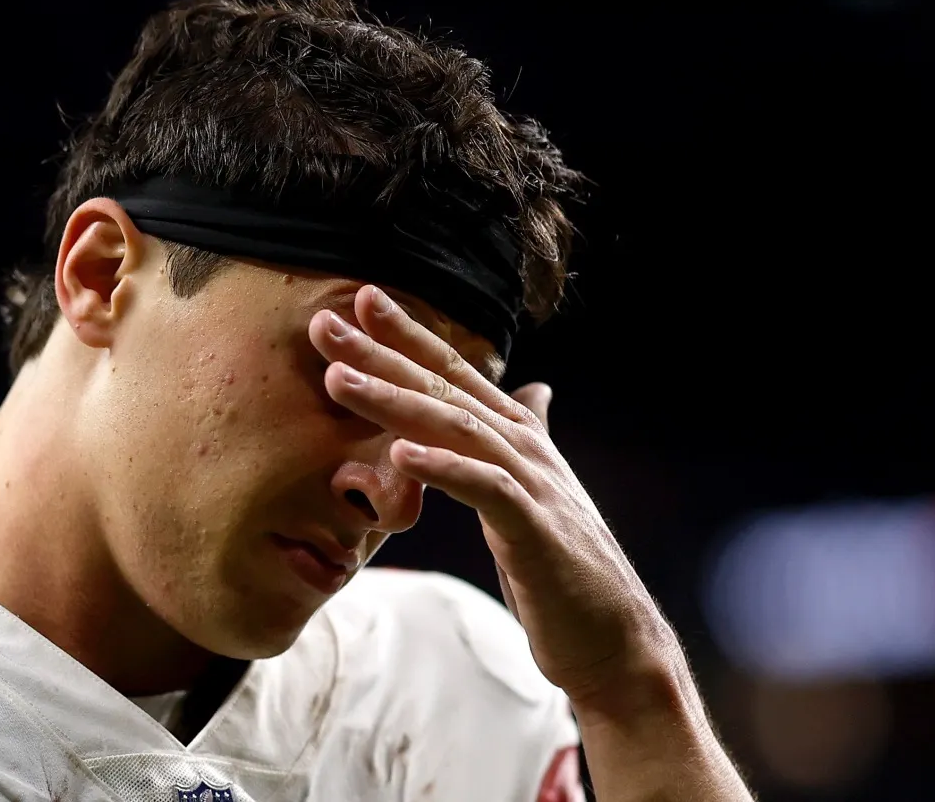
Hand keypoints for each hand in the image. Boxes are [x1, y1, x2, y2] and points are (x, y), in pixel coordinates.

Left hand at [308, 285, 683, 708]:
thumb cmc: (565, 568)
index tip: (360, 297)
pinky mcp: (534, 529)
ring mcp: (532, 484)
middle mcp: (525, 447)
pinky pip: (483, 489)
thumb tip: (536, 390)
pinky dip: (443, 467)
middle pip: (444, 388)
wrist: (611, 637)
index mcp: (518, 436)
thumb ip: (528, 436)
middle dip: (382, 352)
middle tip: (323, 321)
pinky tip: (400, 453)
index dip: (408, 334)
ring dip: (394, 400)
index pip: (454, 372)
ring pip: (454, 427)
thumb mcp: (537, 492)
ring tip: (339, 379)